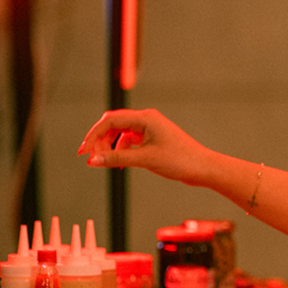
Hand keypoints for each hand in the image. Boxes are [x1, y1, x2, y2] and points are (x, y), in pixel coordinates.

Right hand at [77, 108, 211, 183]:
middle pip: (113, 125)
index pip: (110, 121)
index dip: (94, 135)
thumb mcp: (145, 160)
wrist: (203, 168)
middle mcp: (147, 120)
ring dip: (110, 147)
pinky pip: (130, 142)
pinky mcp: (153, 139)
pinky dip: (121, 151)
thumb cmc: (181, 160)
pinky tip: (118, 163)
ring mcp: (150, 129)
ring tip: (104, 162)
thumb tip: (94, 160)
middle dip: (100, 141)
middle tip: (90, 158)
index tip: (84, 151)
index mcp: (146, 118)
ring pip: (120, 134)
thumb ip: (117, 159)